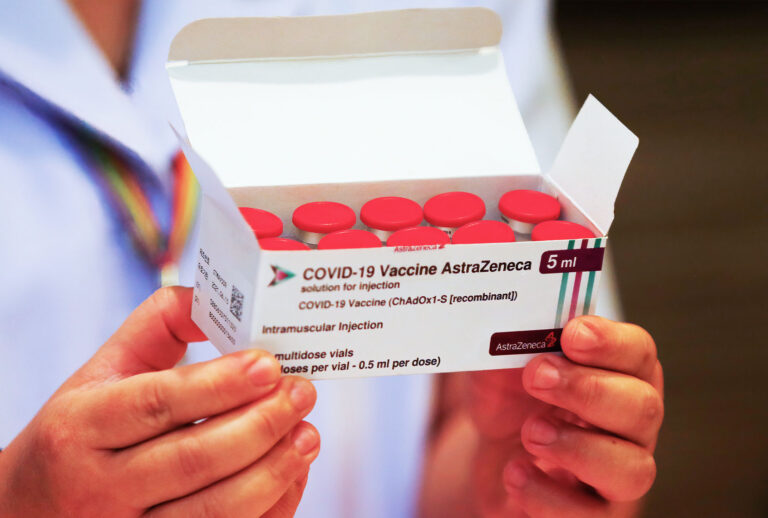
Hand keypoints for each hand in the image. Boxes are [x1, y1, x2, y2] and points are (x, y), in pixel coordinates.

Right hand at [0, 287, 319, 517]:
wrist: (33, 509)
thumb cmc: (81, 431)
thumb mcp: (104, 370)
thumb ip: (159, 324)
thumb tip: (220, 298)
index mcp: (82, 428)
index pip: (157, 404)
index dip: (219, 385)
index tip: (270, 365)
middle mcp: (98, 488)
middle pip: (193, 460)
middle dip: (260, 425)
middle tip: (301, 393)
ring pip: (213, 511)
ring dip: (273, 471)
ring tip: (308, 434)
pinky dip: (268, 507)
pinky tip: (291, 474)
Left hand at [469, 316, 662, 516]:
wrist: (493, 456)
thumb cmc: (509, 400)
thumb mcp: (499, 365)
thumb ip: (505, 341)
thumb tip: (498, 315)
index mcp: (617, 373)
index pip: (639, 353)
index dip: (612, 343)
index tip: (571, 334)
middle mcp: (629, 424)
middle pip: (643, 408)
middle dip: (589, 390)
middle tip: (537, 376)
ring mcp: (616, 473)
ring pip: (633, 469)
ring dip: (578, 447)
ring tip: (530, 431)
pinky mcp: (593, 515)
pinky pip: (591, 516)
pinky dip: (549, 495)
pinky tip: (515, 471)